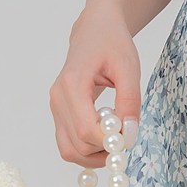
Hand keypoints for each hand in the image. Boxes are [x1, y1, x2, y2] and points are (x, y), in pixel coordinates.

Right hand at [50, 3, 142, 165]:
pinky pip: (68, 144)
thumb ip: (129, 100)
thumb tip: (129, 133)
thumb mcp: (129, 67)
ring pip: (69, 150)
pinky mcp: (59, 113)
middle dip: (104, 149)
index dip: (110, 141)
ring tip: (116, 136)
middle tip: (126, 135)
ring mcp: (55, 107)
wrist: (95, 31)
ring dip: (95, 155)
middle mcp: (57, 98)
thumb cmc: (112, 44)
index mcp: (72, 84)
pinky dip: (87, 149)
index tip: (130, 134)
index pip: (86, 129)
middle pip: (77, 145)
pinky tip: (105, 134)